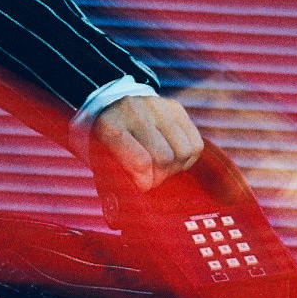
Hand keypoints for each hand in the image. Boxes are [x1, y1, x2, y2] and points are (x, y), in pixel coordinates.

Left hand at [89, 90, 203, 192]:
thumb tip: (144, 191)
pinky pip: (195, 142)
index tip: (143, 186)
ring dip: (176, 168)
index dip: (146, 182)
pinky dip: (187, 158)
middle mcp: (134, 111)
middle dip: (160, 176)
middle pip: (165, 157)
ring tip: (162, 168)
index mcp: (109, 125)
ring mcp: (157, 106)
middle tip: (152, 179)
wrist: (110, 108)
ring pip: (184, 150)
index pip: (140, 161)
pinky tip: (174, 159)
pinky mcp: (175, 107)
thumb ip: (119, 175)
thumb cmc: (104, 143)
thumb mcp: (101, 159)